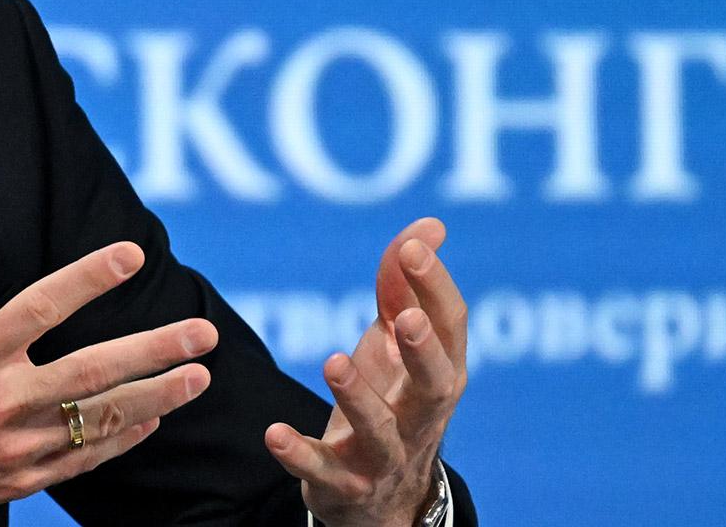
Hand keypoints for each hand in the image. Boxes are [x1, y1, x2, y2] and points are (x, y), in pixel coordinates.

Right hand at [0, 202, 216, 526]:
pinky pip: (81, 461)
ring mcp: (11, 447)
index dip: (90, 277)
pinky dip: (120, 440)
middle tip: (201, 332)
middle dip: (155, 350)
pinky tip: (150, 419)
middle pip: (93, 371)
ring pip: (97, 419)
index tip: (132, 254)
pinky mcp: (14, 481)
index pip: (43, 307)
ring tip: (198, 376)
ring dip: (154, 396)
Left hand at [264, 218, 467, 526]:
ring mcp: (385, 456)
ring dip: (358, 398)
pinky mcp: (343, 484)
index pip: (451, 329)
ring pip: (380, 432)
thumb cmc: (391, 400)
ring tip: (333, 360)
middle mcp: (421, 417)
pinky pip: (322, 472)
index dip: (436, 288)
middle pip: (435, 386)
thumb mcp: (394, 344)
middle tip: (408, 318)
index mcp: (440, 375)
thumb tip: (430, 226)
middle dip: (424, 352)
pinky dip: (299, 455)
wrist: (382, 500)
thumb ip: (404, 286)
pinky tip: (275, 433)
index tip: (415, 248)